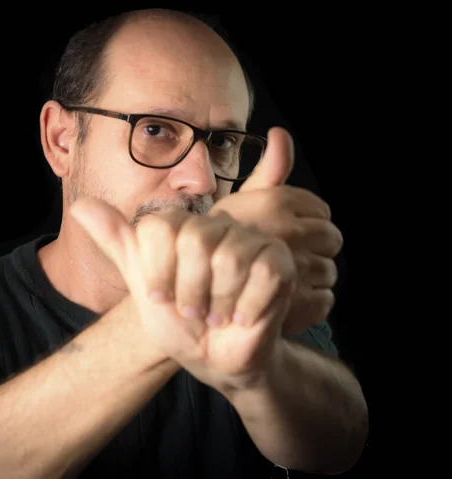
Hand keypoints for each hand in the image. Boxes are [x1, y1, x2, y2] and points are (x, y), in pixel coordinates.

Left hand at [69, 199, 296, 391]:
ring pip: (229, 257)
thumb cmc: (178, 322)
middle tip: (192, 310)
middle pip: (195, 239)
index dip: (157, 271)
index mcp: (183, 226)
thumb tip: (81, 206)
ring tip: (217, 316)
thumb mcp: (143, 284)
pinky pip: (264, 273)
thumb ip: (117, 243)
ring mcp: (251, 241)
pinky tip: (242, 318)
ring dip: (217, 302)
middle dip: (188, 289)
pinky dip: (246, 307)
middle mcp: (217, 225)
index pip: (160, 227)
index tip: (160, 296)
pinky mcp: (280, 263)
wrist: (214, 357)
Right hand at [210, 127, 342, 334]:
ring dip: (312, 278)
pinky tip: (288, 302)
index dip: (309, 224)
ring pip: (329, 271)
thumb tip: (281, 133)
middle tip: (293, 258)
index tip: (291, 236)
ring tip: (288, 283)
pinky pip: (325, 300)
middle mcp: (288, 230)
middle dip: (317, 248)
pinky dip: (312, 304)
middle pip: (332, 238)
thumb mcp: (241, 201)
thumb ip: (269, 170)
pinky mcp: (297, 302)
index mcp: (276, 202)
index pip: (322, 211)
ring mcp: (294, 267)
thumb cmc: (217, 243)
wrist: (194, 289)